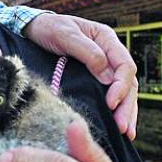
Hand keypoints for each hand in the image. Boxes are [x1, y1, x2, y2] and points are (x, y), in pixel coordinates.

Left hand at [21, 14, 137, 137]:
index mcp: (107, 40)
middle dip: (127, 105)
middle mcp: (109, 54)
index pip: (125, 65)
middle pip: (128, 82)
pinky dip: (116, 110)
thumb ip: (87, 52)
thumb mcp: (65, 35)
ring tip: (126, 133)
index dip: (121, 86)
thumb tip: (108, 77)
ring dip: (126, 112)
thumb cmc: (49, 28)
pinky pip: (110, 95)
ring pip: (123, 91)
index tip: (111, 103)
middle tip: (123, 128)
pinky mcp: (94, 78)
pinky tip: (116, 126)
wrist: (33, 29)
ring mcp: (104, 67)